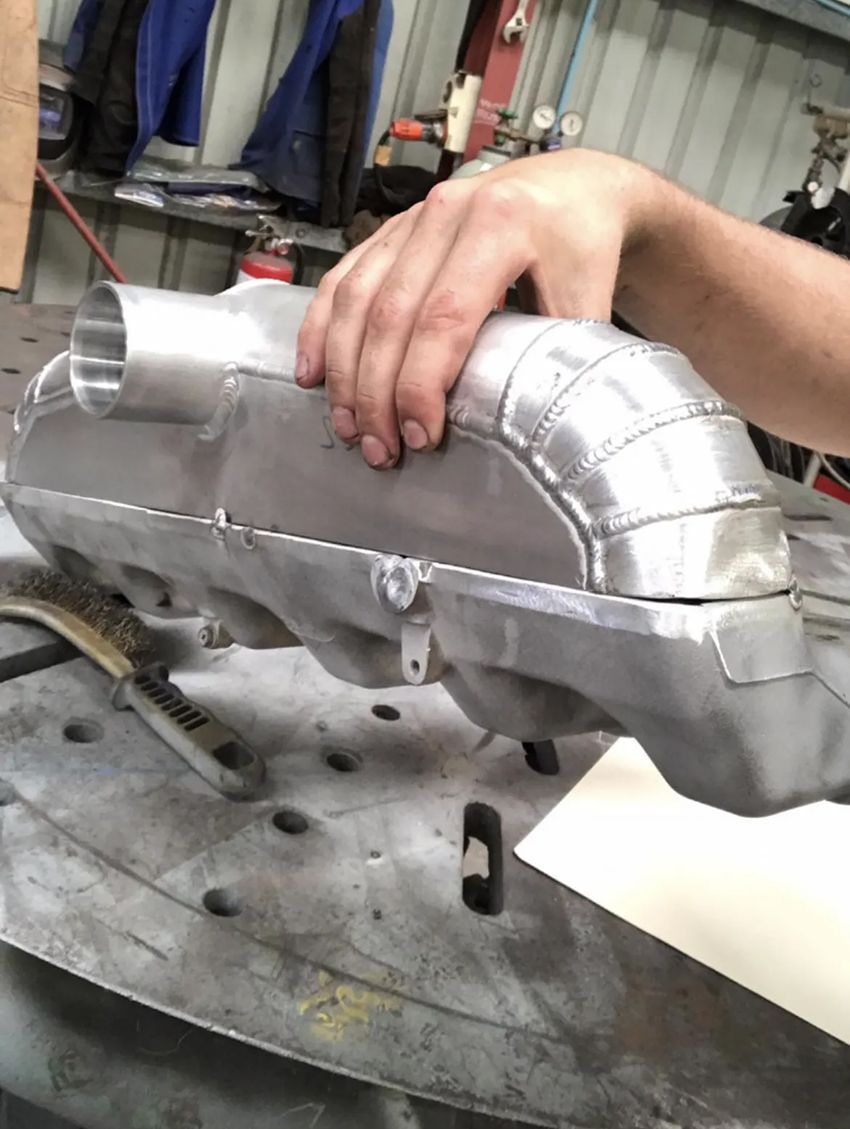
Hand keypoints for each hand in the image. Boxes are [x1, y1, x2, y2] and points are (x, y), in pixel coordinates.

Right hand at [295, 149, 656, 467]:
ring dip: (345, 370)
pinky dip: (321, 327)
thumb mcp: (589, 297)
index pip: (445, 316)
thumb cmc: (582, 242)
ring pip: (357, 297)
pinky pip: (343, 278)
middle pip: (391, 314)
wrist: (573, 186)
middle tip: (379, 447)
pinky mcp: (393, 230)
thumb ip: (562, 357)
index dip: (423, 383)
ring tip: (349, 426)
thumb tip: (537, 424)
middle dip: (377, 392)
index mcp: (502, 225)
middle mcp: (448, 215)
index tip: (421, 434)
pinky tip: (313, 372)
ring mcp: (413, 219)